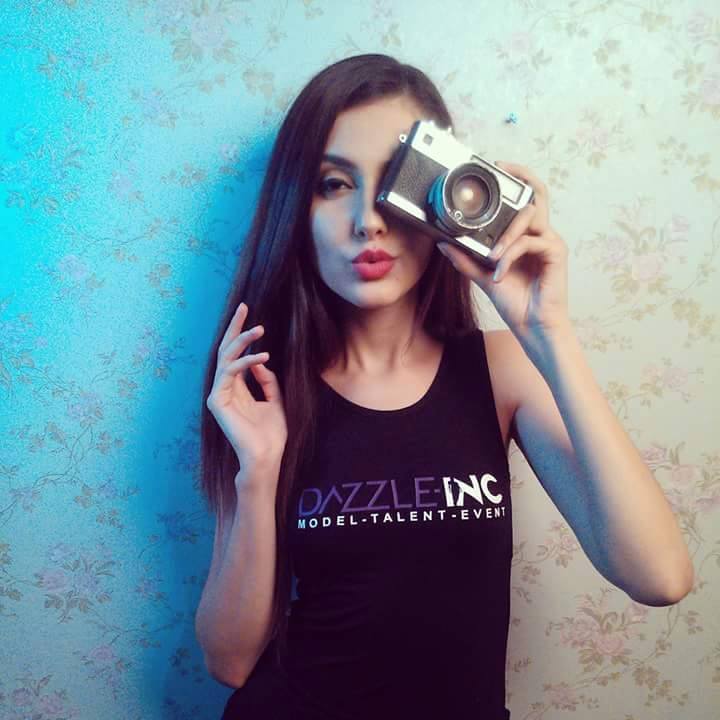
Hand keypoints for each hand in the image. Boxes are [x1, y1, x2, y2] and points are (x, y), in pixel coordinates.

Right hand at [206, 302, 287, 478]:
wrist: (267, 455)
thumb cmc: (272, 433)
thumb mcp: (275, 399)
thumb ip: (266, 380)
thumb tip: (260, 360)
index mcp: (237, 388)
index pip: (236, 355)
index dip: (241, 334)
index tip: (250, 314)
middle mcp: (225, 388)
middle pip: (226, 350)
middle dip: (235, 328)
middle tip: (244, 307)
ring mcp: (219, 394)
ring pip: (226, 358)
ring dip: (243, 340)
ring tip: (259, 329)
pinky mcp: (216, 401)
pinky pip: (229, 373)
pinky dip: (245, 362)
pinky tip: (262, 356)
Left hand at [436, 160, 570, 345]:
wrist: (531, 326)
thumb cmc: (515, 302)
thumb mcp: (482, 277)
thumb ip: (466, 259)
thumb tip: (444, 243)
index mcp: (526, 237)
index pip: (527, 199)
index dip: (518, 178)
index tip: (498, 166)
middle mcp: (541, 234)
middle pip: (538, 194)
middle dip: (521, 178)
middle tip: (500, 170)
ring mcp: (550, 242)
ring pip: (530, 217)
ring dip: (506, 235)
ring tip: (492, 257)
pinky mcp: (556, 253)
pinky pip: (530, 243)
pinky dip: (511, 256)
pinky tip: (500, 273)